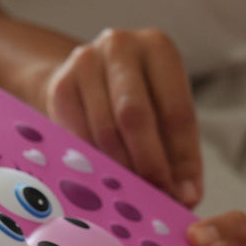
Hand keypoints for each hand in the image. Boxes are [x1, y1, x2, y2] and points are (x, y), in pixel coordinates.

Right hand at [44, 28, 202, 206]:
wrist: (85, 81)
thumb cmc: (137, 100)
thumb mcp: (165, 116)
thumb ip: (179, 153)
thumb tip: (186, 196)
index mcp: (158, 48)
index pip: (177, 111)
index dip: (182, 158)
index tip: (185, 195)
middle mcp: (120, 46)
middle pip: (135, 116)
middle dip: (149, 164)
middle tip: (155, 198)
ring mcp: (84, 63)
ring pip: (104, 130)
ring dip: (121, 170)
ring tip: (132, 196)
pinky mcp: (59, 86)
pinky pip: (77, 136)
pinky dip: (94, 164)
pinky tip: (104, 181)